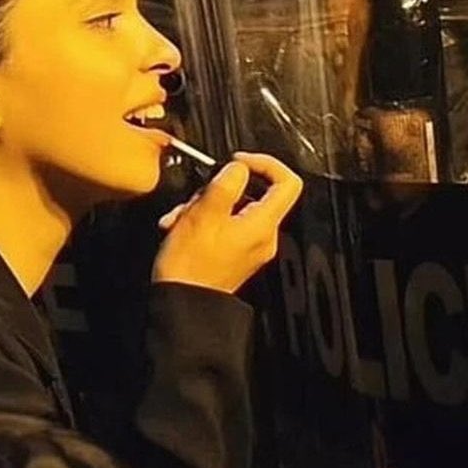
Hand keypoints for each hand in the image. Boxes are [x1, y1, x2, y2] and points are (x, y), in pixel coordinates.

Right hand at [152, 151, 302, 293]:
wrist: (181, 305)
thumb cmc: (190, 266)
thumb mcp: (204, 213)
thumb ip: (226, 183)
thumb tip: (238, 168)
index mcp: (263, 225)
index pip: (287, 181)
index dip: (265, 163)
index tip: (238, 161)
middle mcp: (263, 237)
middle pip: (253, 193)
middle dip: (219, 189)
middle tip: (197, 197)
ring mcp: (250, 247)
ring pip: (233, 207)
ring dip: (204, 205)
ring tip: (181, 217)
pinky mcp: (234, 254)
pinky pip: (224, 225)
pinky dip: (203, 221)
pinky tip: (180, 228)